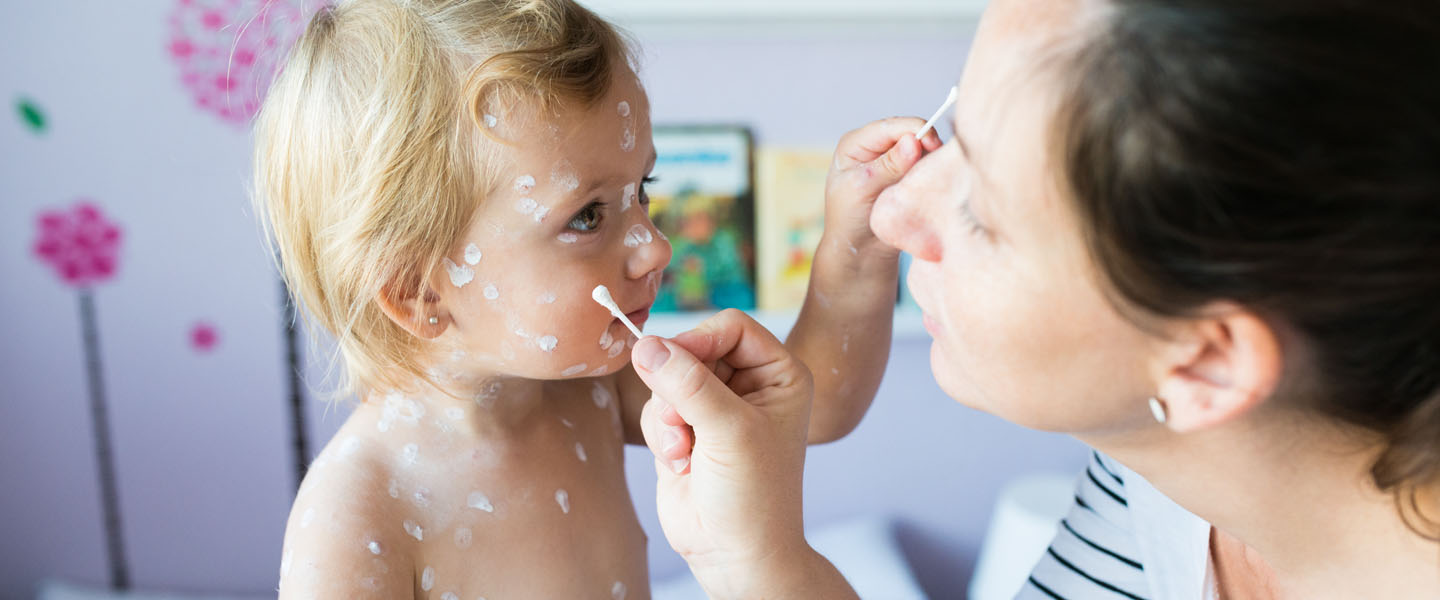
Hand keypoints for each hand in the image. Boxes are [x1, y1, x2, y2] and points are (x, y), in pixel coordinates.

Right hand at [631, 309, 815, 596]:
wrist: (735, 555)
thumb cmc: (754, 496)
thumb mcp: (728, 431)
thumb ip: (688, 383)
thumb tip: (645, 344)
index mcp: (779, 374)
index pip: (731, 327)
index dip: (699, 340)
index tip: (674, 363)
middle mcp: (749, 385)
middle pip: (693, 350)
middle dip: (679, 388)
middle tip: (682, 422)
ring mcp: (715, 408)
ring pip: (668, 380)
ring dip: (668, 416)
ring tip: (686, 451)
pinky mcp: (686, 430)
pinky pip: (656, 408)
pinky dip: (660, 434)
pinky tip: (681, 464)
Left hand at [824, 117, 943, 255]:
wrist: (860, 251)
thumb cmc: (849, 220)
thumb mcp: (862, 189)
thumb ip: (888, 166)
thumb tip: (913, 142)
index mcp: (856, 143)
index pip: (890, 126)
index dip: (914, 130)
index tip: (932, 144)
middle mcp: (875, 147)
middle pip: (909, 132)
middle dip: (925, 143)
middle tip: (936, 164)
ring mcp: (893, 160)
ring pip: (922, 148)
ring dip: (930, 159)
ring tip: (931, 177)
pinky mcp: (907, 175)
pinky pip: (926, 165)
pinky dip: (932, 171)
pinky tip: (932, 182)